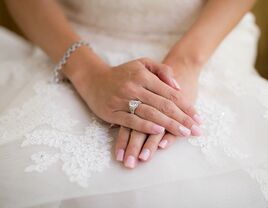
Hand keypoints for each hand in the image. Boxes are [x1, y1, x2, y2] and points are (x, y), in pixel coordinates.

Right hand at [71, 57, 199, 135]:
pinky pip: (131, 121)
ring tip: (184, 133)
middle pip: (163, 105)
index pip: (170, 93)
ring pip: (150, 114)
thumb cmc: (122, 73)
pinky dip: (146, 126)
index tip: (198, 118)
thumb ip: (162, 71)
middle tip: (197, 130)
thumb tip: (178, 87)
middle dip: (182, 119)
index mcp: (143, 76)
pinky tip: (158, 131)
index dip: (186, 106)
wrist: (94, 79)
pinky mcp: (113, 112)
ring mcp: (123, 100)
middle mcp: (134, 87)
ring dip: (169, 125)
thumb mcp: (142, 64)